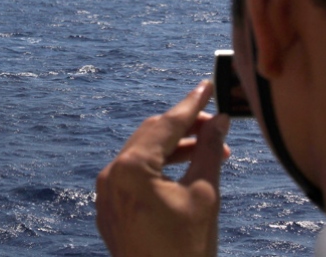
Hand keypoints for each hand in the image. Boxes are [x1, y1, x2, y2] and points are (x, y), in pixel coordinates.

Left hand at [95, 81, 230, 256]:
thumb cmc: (186, 250)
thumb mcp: (203, 195)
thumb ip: (209, 151)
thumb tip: (219, 121)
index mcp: (130, 169)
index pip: (166, 125)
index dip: (191, 104)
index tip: (207, 85)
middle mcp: (110, 176)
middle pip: (150, 137)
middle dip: (185, 128)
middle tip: (217, 125)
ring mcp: (105, 195)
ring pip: (141, 156)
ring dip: (173, 150)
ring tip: (209, 151)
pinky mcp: (108, 210)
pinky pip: (132, 178)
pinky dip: (157, 169)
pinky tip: (182, 170)